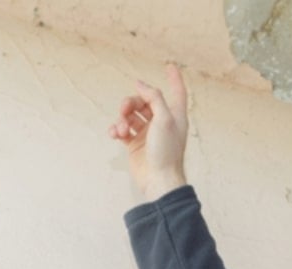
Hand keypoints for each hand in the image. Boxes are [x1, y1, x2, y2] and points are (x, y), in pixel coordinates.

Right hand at [108, 63, 188, 200]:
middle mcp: (162, 122)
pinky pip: (122, 130)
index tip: (169, 66)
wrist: (158, 180)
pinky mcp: (135, 144)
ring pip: (131, 115)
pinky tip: (114, 134)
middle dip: (131, 103)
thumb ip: (154, 98)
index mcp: (175, 115)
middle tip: (124, 110)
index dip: (174, 79)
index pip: (177, 92)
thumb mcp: (164, 119)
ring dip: (122, 118)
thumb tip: (140, 84)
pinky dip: (116, 129)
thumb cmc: (166, 152)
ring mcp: (147, 133)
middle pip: (144, 101)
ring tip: (120, 129)